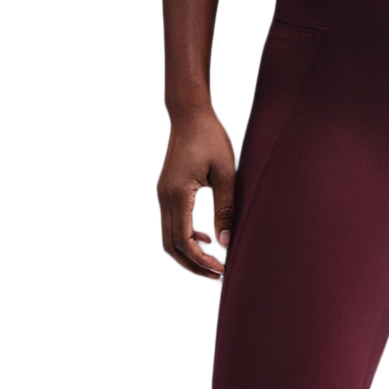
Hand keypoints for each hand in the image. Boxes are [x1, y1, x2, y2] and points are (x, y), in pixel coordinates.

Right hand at [157, 108, 236, 279]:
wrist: (189, 114)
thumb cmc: (210, 138)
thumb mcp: (225, 173)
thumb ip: (226, 208)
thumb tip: (225, 242)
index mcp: (177, 195)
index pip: (184, 241)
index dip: (202, 261)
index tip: (223, 269)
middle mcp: (164, 198)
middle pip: (171, 246)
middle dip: (193, 265)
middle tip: (218, 275)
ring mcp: (162, 194)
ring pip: (169, 237)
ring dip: (188, 253)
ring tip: (213, 262)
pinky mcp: (166, 190)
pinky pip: (172, 223)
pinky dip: (185, 237)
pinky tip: (206, 238)